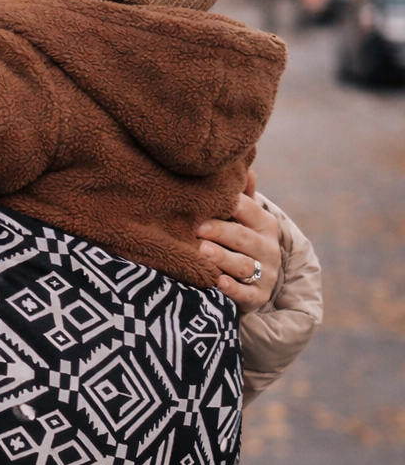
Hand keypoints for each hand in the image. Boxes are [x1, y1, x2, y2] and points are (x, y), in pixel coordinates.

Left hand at [197, 187, 280, 314]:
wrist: (253, 280)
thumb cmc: (239, 239)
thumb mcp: (243, 217)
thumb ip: (242, 195)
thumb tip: (246, 167)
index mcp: (264, 223)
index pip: (248, 209)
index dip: (229, 204)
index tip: (205, 200)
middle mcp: (268, 248)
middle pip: (243, 238)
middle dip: (221, 232)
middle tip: (197, 228)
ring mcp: (266, 273)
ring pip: (243, 265)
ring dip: (223, 258)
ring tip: (203, 251)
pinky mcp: (258, 297)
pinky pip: (246, 294)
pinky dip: (232, 289)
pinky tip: (217, 282)